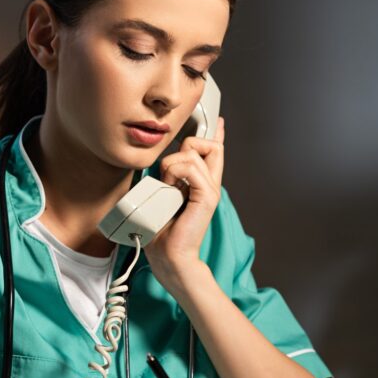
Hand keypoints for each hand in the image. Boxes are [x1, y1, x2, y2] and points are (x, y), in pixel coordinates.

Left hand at [144, 116, 225, 285]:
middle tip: (170, 171)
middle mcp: (210, 184)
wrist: (168, 256)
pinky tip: (171, 187)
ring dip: (172, 165)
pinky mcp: (207, 197)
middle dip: (186, 147)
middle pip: (208, 144)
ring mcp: (211, 190)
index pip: (214, 151)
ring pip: (194, 153)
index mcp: (202, 184)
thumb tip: (165, 162)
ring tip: (167, 186)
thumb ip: (169, 177)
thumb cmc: (162, 230)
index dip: (215, 134)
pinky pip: (191, 167)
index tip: (216, 121)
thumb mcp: (163, 195)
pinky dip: (175, 172)